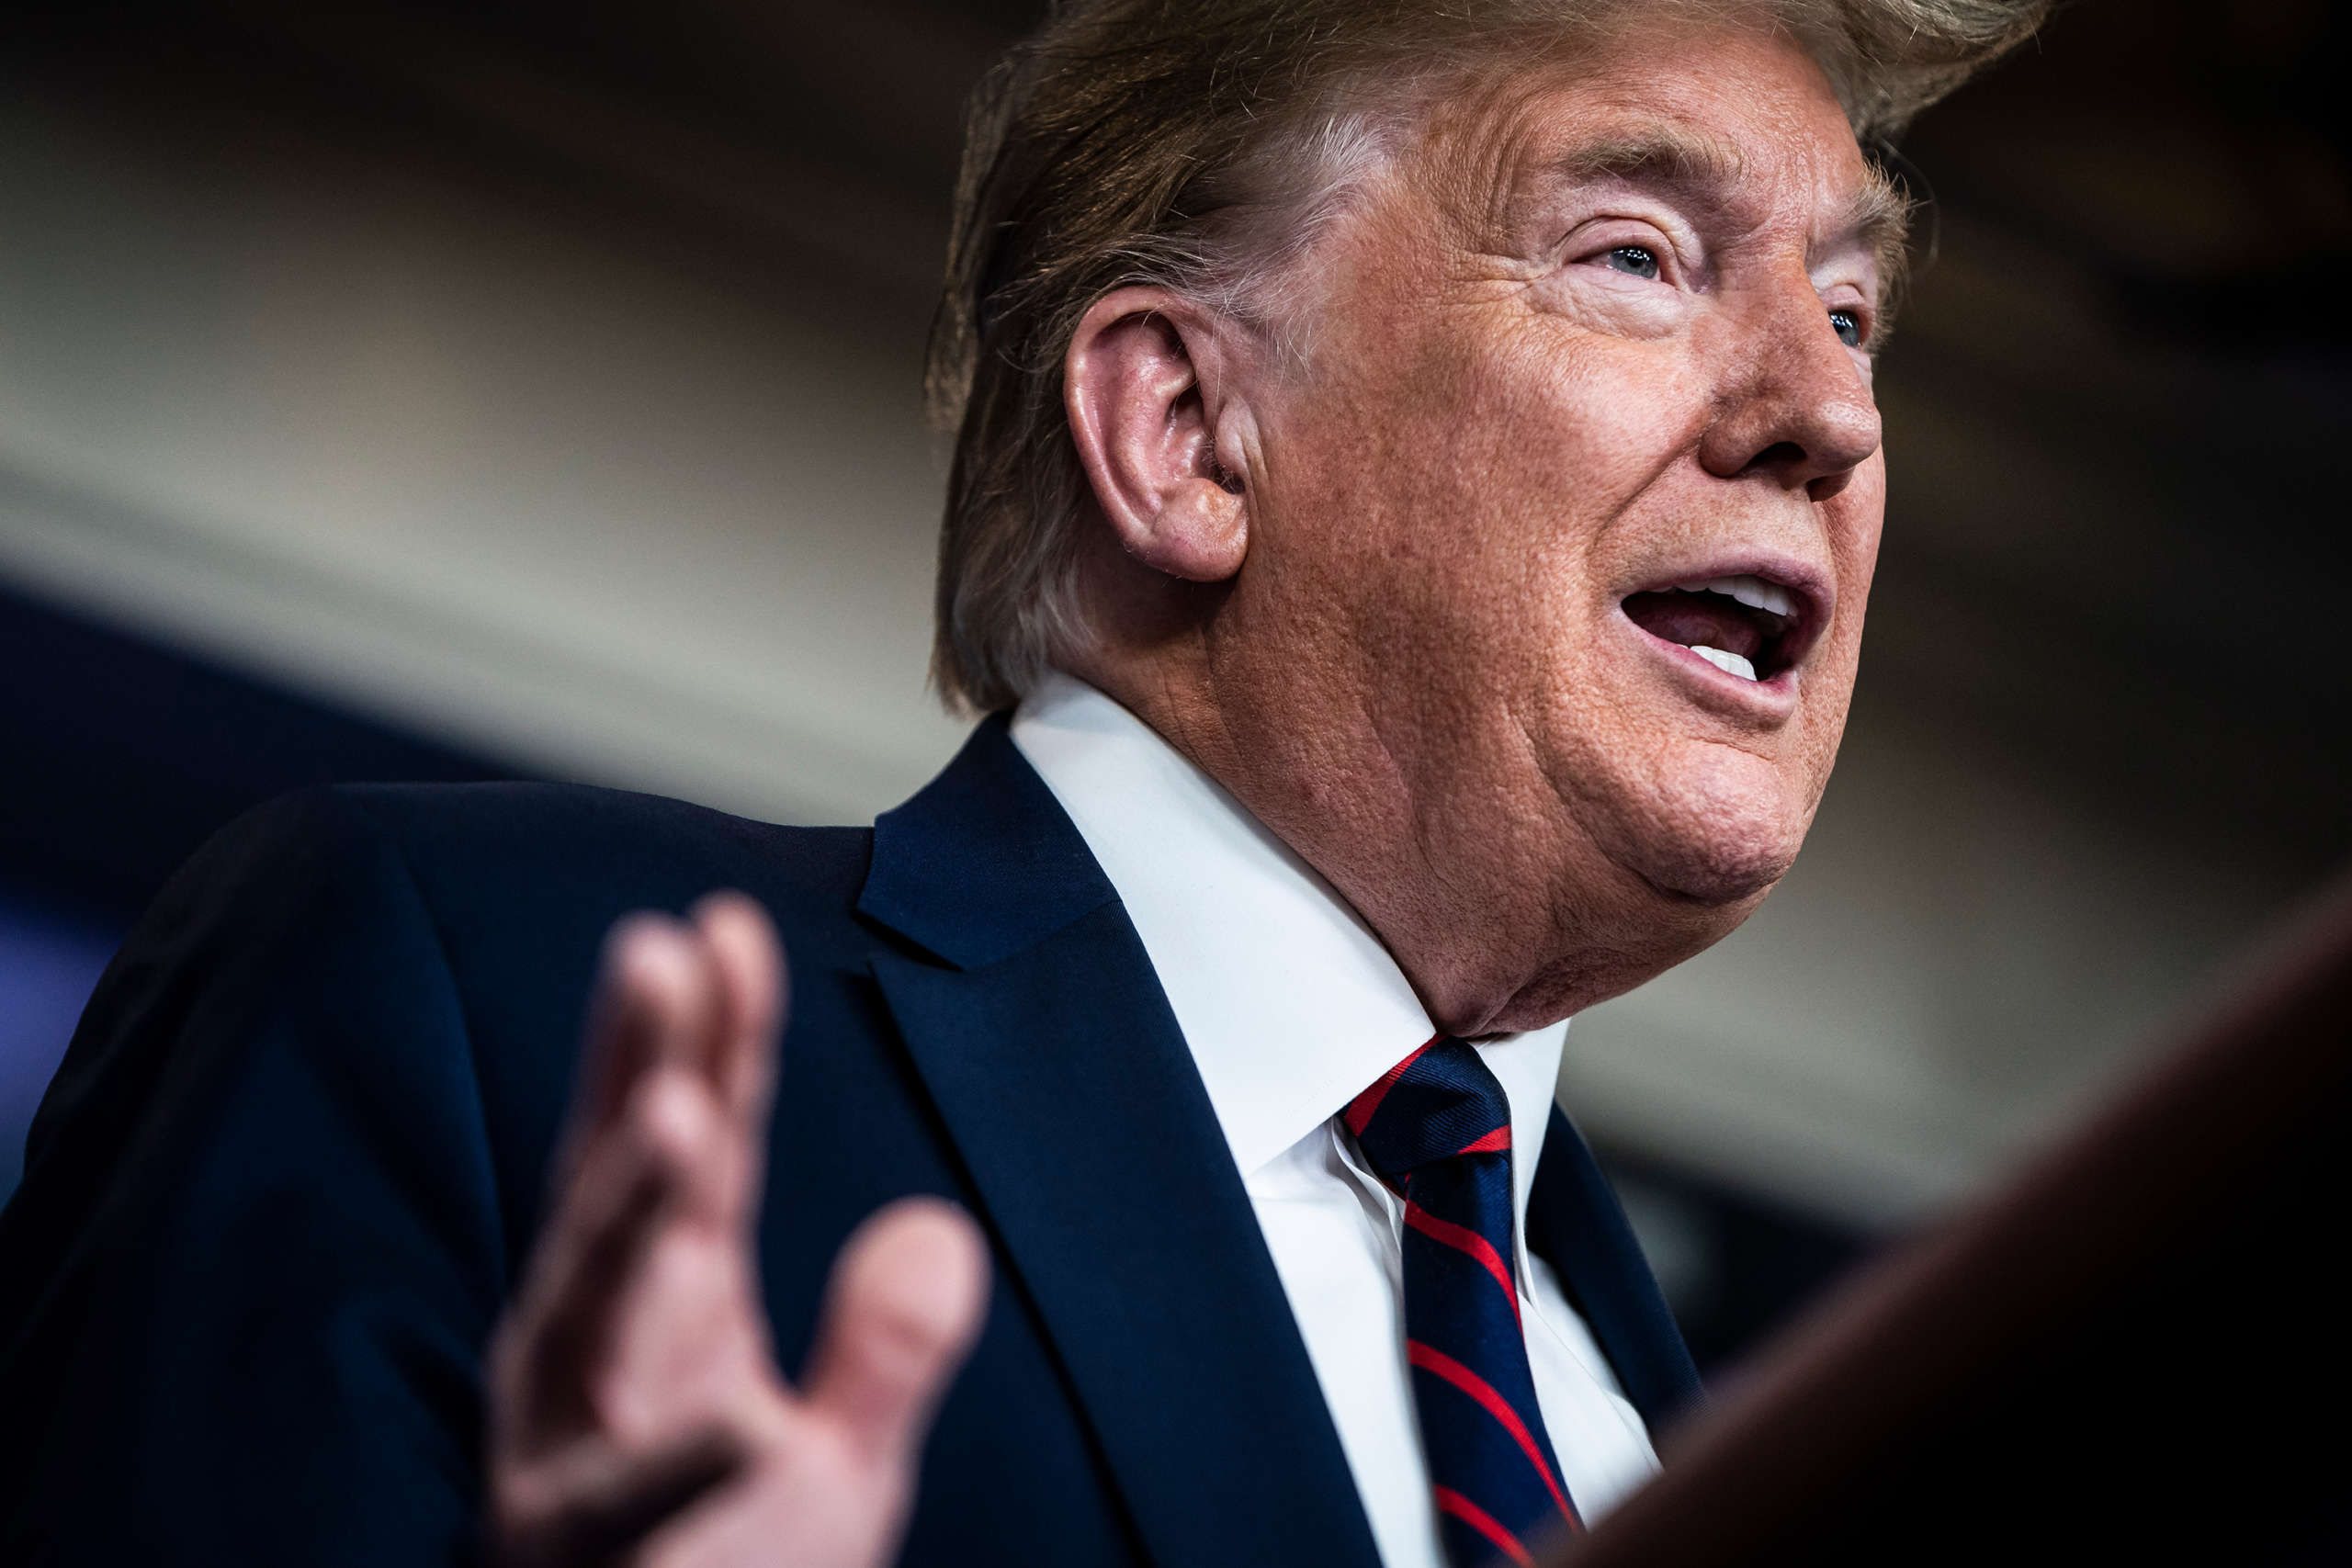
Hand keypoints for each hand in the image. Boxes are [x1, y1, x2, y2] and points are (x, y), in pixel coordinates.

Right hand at [487, 893, 988, 1566]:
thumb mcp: (836, 1461)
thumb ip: (881, 1340)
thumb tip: (941, 1225)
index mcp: (672, 1317)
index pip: (700, 1151)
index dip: (713, 1041)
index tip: (726, 928)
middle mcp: (603, 1355)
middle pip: (621, 1188)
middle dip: (638, 1068)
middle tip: (655, 951)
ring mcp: (572, 1445)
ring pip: (593, 1305)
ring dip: (630, 1207)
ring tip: (677, 1114)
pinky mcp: (579, 1549)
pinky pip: (633, 1502)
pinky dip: (681, 1460)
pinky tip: (745, 1420)